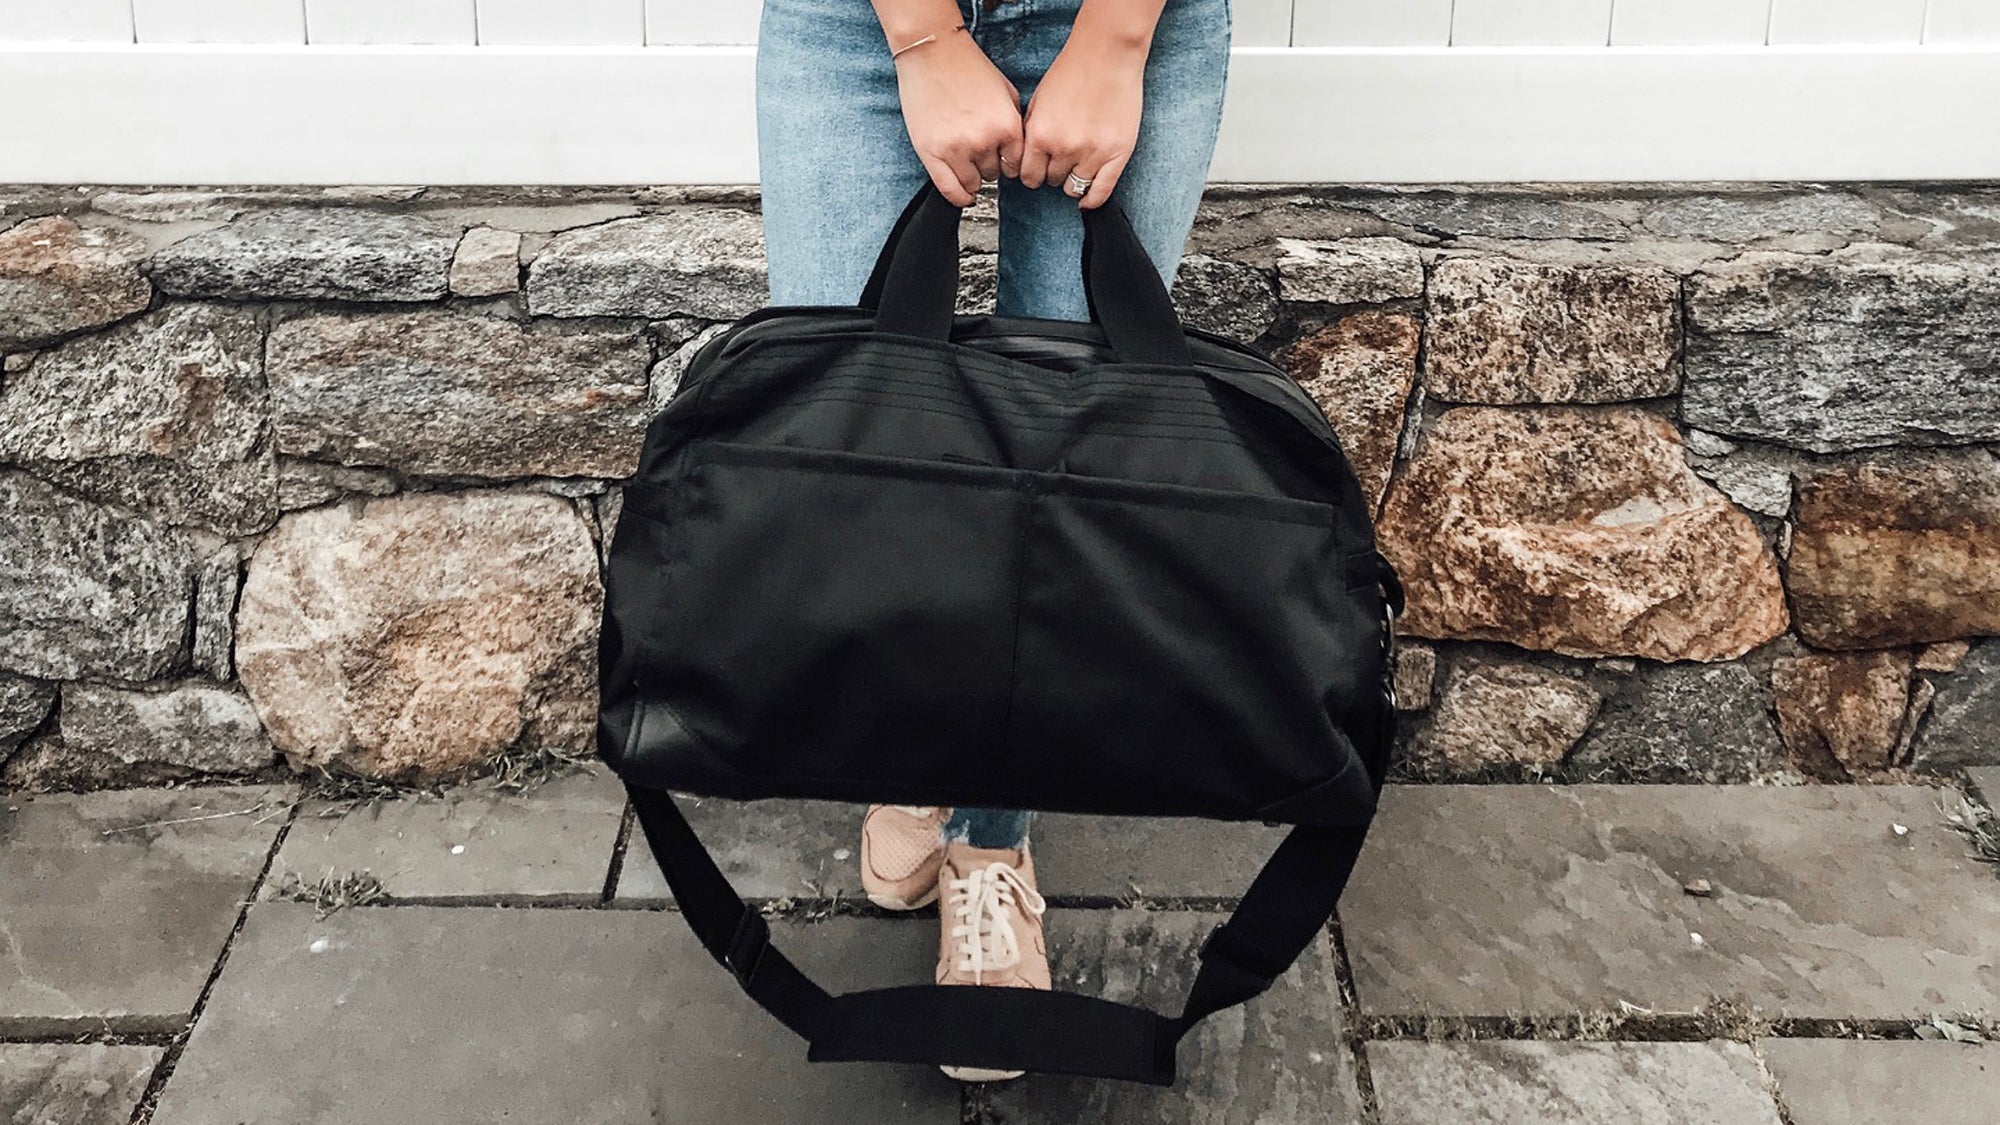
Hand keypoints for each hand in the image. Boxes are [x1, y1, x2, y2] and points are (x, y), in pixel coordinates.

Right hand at [893, 29, 1026, 206]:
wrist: (933, 52)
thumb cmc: (968, 66)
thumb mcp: (1006, 92)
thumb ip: (1013, 123)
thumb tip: (1016, 150)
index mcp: (1007, 126)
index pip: (1017, 165)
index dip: (1010, 163)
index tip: (1004, 162)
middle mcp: (984, 141)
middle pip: (995, 174)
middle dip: (990, 165)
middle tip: (980, 153)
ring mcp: (956, 149)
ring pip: (973, 183)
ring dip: (973, 177)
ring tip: (968, 164)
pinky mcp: (931, 153)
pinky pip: (949, 189)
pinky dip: (959, 197)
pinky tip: (964, 195)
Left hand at [1017, 29, 1148, 208]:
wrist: (1107, 54)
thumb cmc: (1073, 71)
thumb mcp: (1038, 101)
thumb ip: (1031, 132)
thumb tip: (1026, 161)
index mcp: (1040, 135)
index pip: (1028, 176)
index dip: (1031, 174)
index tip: (1036, 172)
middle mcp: (1064, 148)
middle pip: (1051, 181)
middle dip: (1052, 172)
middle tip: (1060, 160)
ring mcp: (1093, 153)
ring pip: (1074, 188)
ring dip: (1072, 182)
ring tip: (1075, 167)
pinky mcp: (1117, 154)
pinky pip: (1101, 191)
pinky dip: (1092, 200)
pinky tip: (1087, 199)